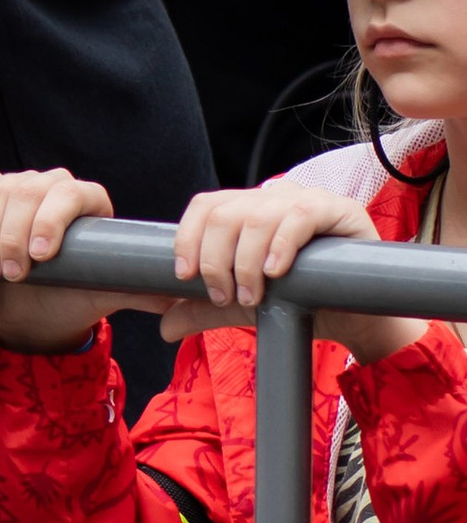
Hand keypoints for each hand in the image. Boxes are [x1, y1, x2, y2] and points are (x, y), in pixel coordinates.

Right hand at [0, 166, 177, 351]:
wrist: (38, 305)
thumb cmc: (77, 295)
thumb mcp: (107, 294)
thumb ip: (140, 290)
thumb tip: (179, 297)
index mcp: (91, 204)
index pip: (73, 194)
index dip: (53, 219)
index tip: (41, 256)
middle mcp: (57, 188)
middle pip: (30, 190)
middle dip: (14, 234)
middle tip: (11, 274)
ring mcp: (22, 186)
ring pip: (1, 190)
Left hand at [163, 184, 426, 363]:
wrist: (360, 320)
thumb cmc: (303, 304)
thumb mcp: (247, 305)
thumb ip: (206, 310)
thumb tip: (163, 327)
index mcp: (247, 208)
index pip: (205, 206)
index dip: (187, 238)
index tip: (184, 277)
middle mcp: (273, 196)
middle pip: (225, 212)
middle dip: (216, 259)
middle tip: (224, 296)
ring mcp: (306, 198)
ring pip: (257, 215)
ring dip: (246, 261)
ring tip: (251, 296)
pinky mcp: (340, 210)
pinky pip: (301, 215)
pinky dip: (280, 245)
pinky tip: (276, 273)